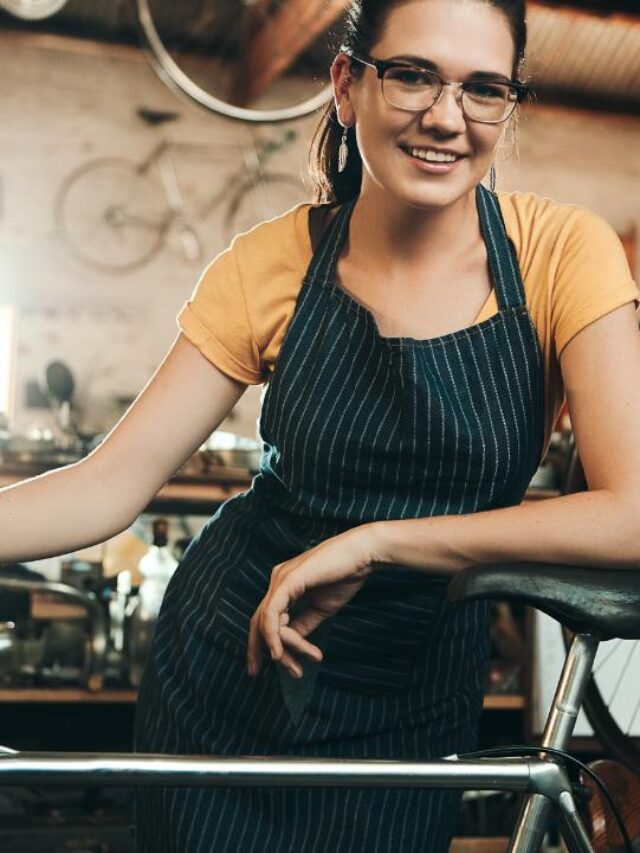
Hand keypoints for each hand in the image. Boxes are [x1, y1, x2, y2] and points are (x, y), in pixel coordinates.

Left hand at [247, 525, 378, 678]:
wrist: (363, 555)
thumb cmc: (345, 577)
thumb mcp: (321, 608)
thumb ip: (303, 624)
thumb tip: (288, 644)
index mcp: (284, 586)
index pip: (266, 618)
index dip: (267, 644)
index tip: (284, 667)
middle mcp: (277, 580)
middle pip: (257, 621)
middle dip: (255, 649)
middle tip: (254, 673)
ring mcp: (280, 579)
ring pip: (266, 623)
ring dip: (281, 650)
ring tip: (299, 668)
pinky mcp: (287, 581)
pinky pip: (272, 614)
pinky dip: (274, 636)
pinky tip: (278, 654)